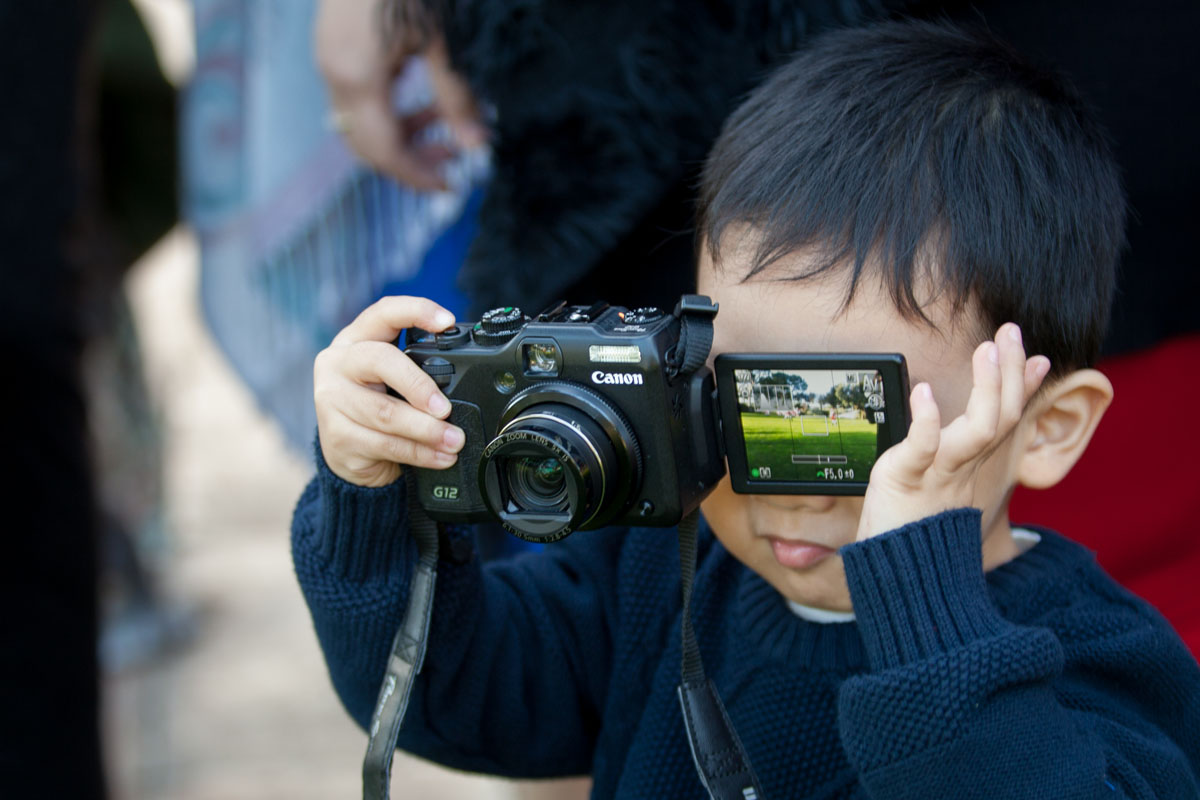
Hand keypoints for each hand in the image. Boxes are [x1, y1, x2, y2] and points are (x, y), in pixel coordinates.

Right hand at [314, 0, 485, 189]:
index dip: (415, 176)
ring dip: (403, 131)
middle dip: (407, 159)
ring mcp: (330, 50)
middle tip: (452, 163)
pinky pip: (360, 89)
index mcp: (355, 73)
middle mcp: (333, 66)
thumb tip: (476, 145)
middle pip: (363, 141)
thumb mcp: (450, 40)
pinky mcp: (338, 37)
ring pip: (361, 117)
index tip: (450, 186)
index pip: (381, 150)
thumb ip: (458, 97)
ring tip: (448, 129)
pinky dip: (392, 104)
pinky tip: (426, 99)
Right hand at [314, 296, 464, 486]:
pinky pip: (385, 444)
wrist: (348, 452)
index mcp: (356, 340)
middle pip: (380, 361)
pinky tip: (440, 456)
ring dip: (427, 430)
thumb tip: (466, 382)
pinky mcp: (336, 436)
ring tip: (454, 440)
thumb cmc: (378, 405)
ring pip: (385, 413)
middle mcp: (338, 363)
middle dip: (419, 386)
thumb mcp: (394, 380)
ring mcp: (331, 400)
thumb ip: (417, 371)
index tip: (447, 321)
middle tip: (446, 408)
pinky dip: (419, 453)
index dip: (416, 311)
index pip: (383, 312)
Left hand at [856, 323, 1050, 540]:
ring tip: (987, 351)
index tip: (1042, 358)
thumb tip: (965, 423)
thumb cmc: (911, 526)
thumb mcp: (935, 482)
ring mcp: (938, 474)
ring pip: (976, 431)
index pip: (1006, 420)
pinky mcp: (907, 480)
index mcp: (969, 466)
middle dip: (1009, 373)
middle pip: (1000, 418)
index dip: (1023, 388)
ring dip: (987, 388)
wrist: (895, 575)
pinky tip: (926, 392)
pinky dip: (927, 420)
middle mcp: (961, 468)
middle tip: (1010, 332)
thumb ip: (949, 453)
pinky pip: (922, 448)